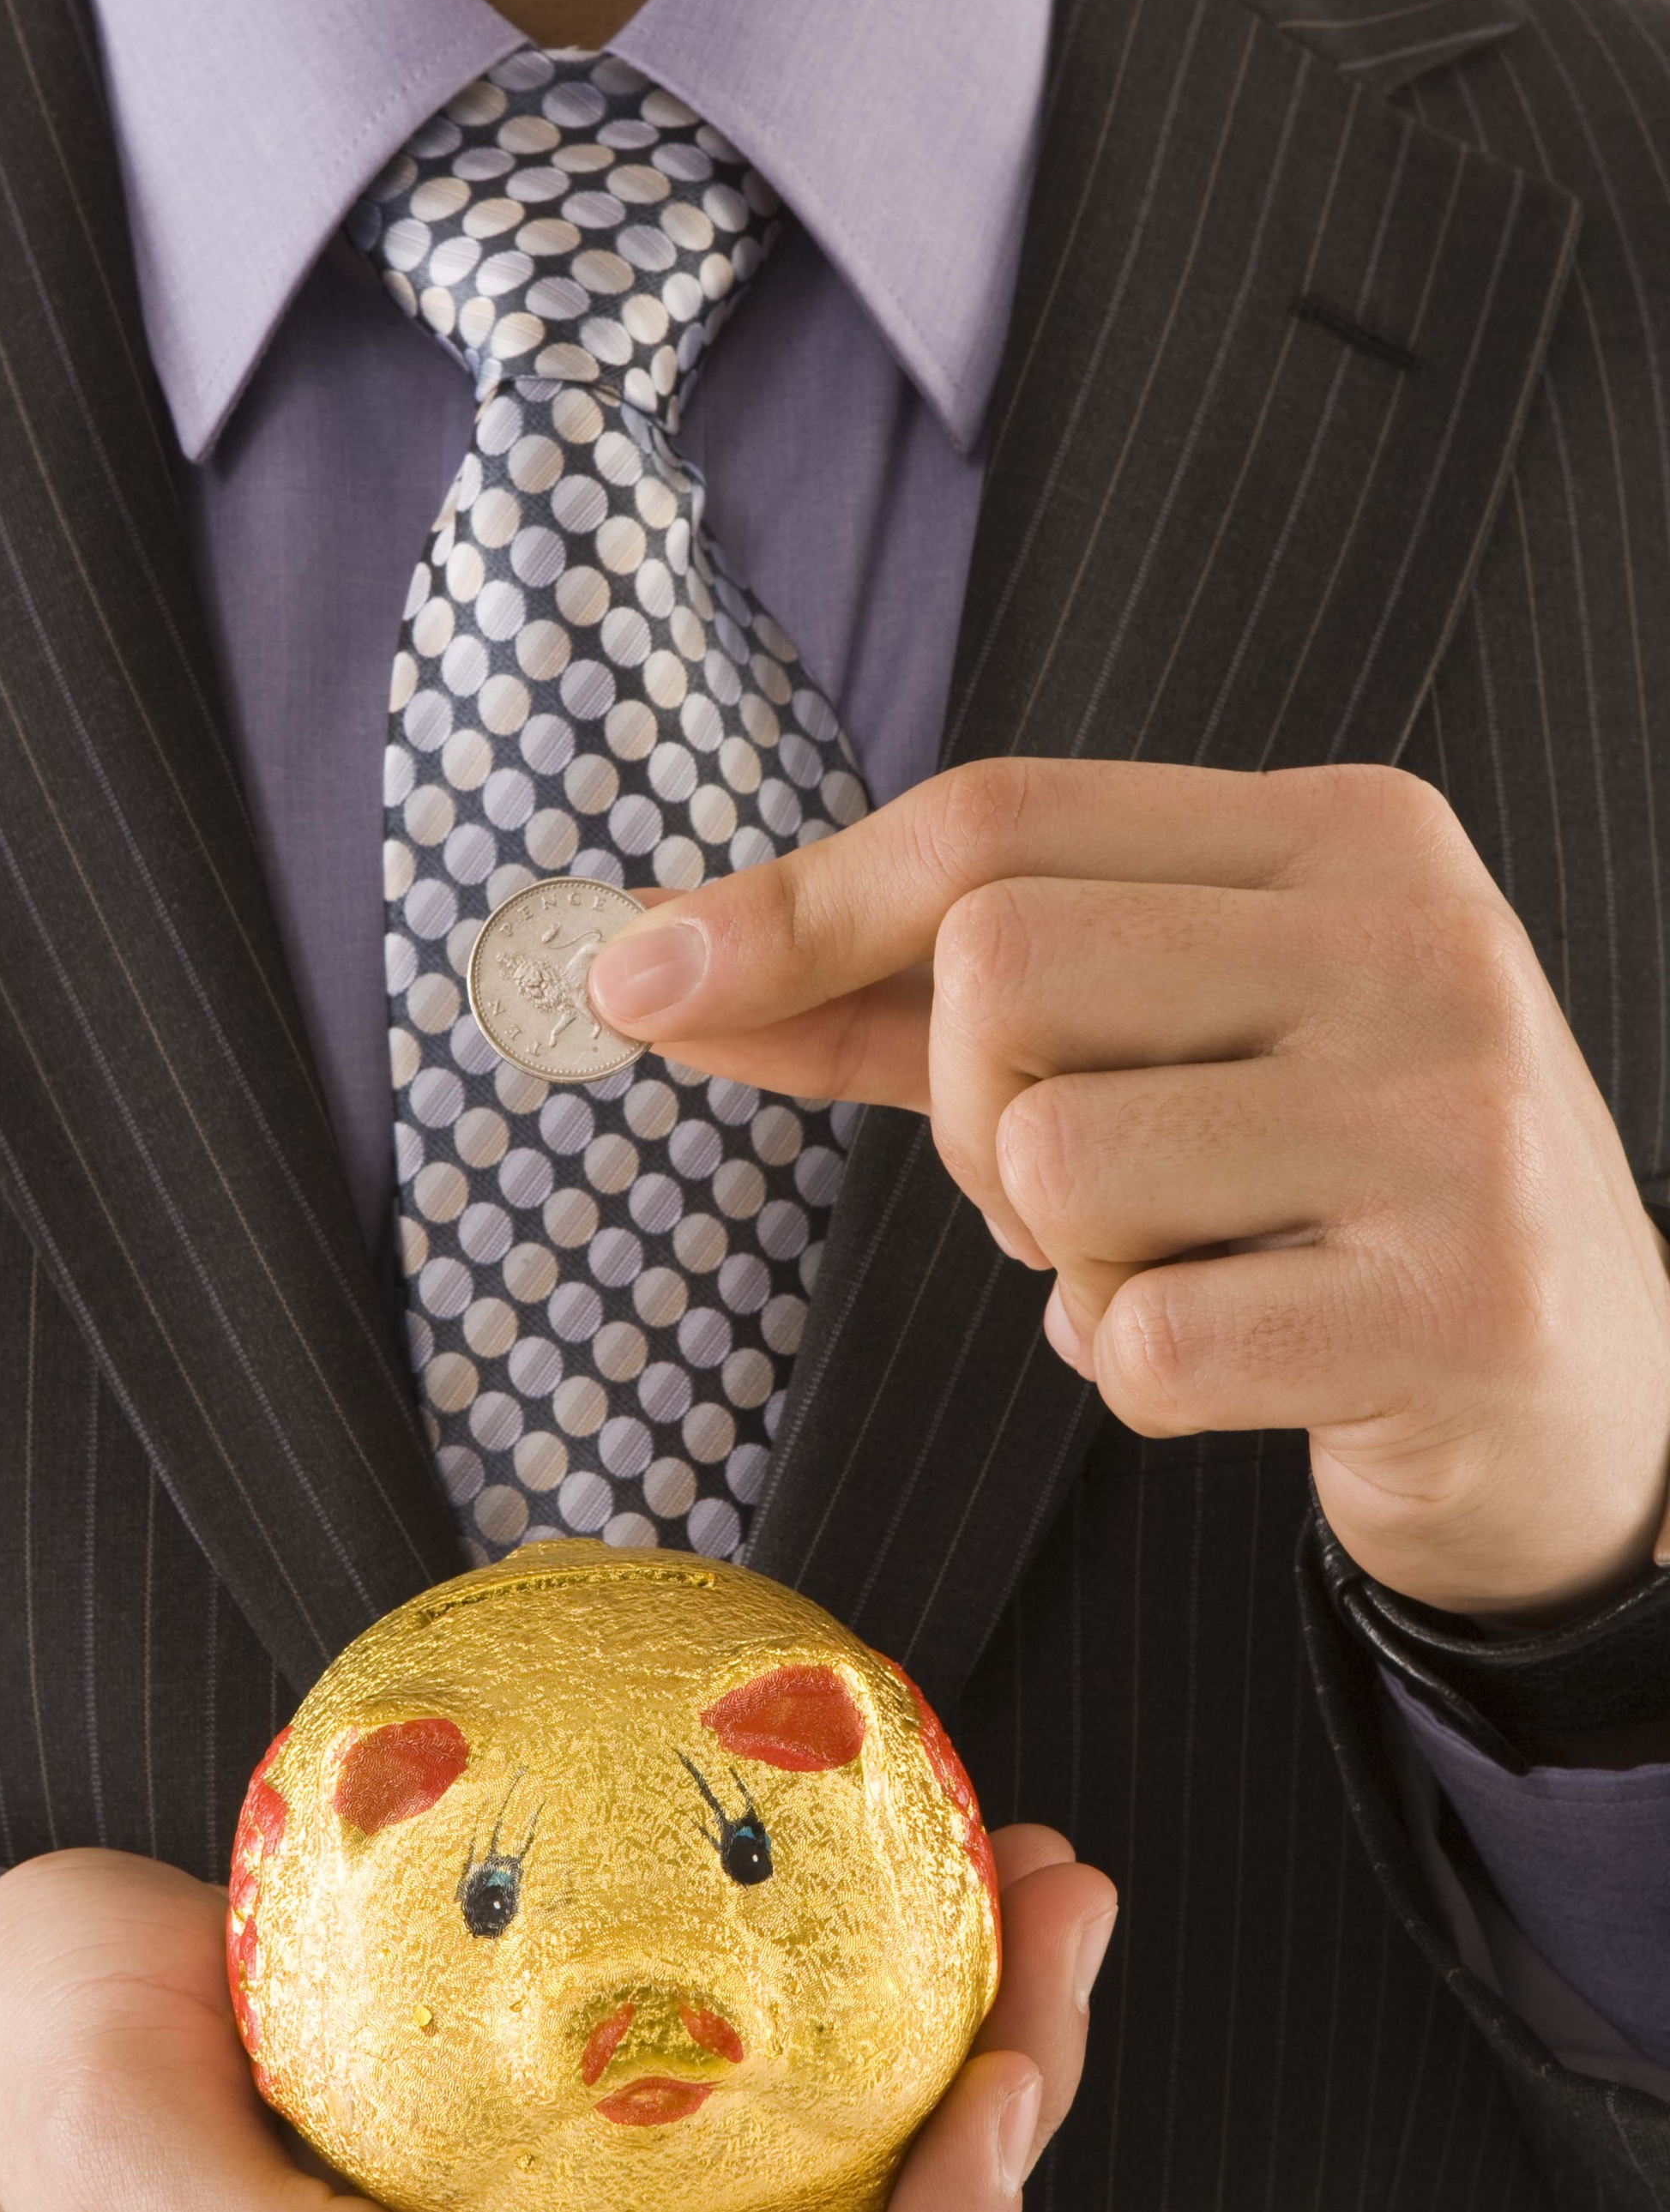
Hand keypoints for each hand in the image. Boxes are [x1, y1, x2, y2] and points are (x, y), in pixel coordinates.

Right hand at [0, 1829, 1112, 2211]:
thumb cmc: (57, 2085)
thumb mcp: (142, 2174)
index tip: (1003, 2084)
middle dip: (996, 2123)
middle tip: (1060, 1917)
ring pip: (821, 2180)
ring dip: (949, 2039)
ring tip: (1026, 1871)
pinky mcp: (549, 2114)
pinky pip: (739, 2076)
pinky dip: (840, 1983)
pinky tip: (882, 1863)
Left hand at [588, 758, 1669, 1618]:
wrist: (1591, 1390)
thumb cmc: (1315, 1189)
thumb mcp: (1155, 1039)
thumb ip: (910, 995)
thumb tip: (649, 964)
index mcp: (1345, 831)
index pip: (997, 821)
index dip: (792, 906)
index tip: (637, 981)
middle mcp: (1414, 942)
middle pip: (999, 975)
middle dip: (968, 1114)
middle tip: (1073, 1183)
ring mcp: (1450, 1121)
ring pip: (1053, 1164)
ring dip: (1060, 1259)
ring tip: (1189, 1261)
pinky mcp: (1457, 1304)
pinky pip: (1139, 1342)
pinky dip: (1136, 1373)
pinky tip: (1248, 1351)